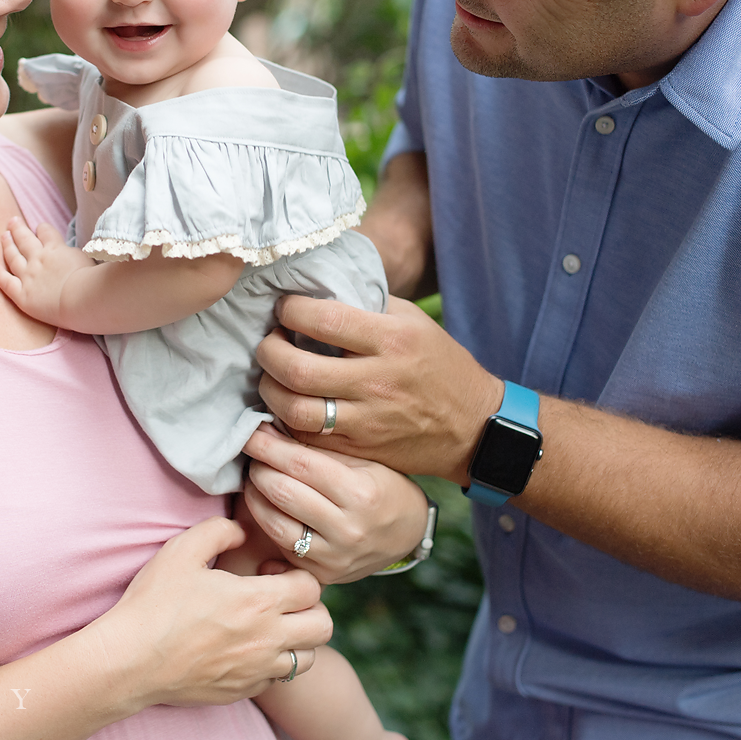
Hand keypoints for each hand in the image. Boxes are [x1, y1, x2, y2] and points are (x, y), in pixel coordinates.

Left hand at [0, 217, 93, 325]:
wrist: (81, 299)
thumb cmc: (91, 280)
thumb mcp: (87, 257)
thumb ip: (74, 253)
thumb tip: (70, 254)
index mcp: (56, 249)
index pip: (46, 233)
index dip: (42, 229)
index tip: (39, 227)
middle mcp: (39, 259)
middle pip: (25, 239)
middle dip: (18, 229)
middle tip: (12, 221)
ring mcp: (28, 276)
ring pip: (13, 256)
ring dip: (7, 244)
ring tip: (4, 236)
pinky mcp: (22, 295)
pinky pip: (6, 281)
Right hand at [89, 517, 331, 710]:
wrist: (129, 660)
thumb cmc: (153, 603)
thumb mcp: (181, 550)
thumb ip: (219, 530)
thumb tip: (241, 532)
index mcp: (258, 601)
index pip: (312, 588)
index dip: (297, 576)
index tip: (271, 573)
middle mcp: (266, 639)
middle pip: (323, 627)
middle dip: (310, 609)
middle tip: (281, 602)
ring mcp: (256, 671)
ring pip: (307, 660)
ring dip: (296, 641)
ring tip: (268, 629)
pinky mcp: (242, 692)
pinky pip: (277, 680)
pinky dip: (272, 665)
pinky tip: (245, 651)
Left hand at [242, 424, 434, 582]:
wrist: (408, 532)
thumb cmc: (384, 486)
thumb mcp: (363, 459)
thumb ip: (318, 447)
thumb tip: (270, 428)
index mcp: (362, 493)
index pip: (300, 464)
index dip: (268, 445)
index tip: (251, 431)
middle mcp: (348, 530)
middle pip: (282, 493)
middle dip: (258, 467)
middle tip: (252, 452)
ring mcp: (335, 557)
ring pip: (274, 524)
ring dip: (254, 496)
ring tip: (255, 477)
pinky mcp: (323, 574)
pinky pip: (281, 546)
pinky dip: (267, 521)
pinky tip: (265, 503)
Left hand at [254, 295, 500, 485]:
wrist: (473, 426)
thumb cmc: (440, 365)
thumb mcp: (414, 322)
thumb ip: (369, 307)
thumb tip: (318, 291)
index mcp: (393, 340)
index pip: (325, 320)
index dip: (291, 310)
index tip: (284, 308)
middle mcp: (378, 381)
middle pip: (299, 369)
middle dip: (269, 352)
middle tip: (267, 343)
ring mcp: (368, 420)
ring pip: (296, 411)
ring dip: (270, 391)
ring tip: (270, 376)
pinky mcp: (362, 449)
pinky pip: (309, 439)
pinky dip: (286, 422)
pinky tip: (284, 405)